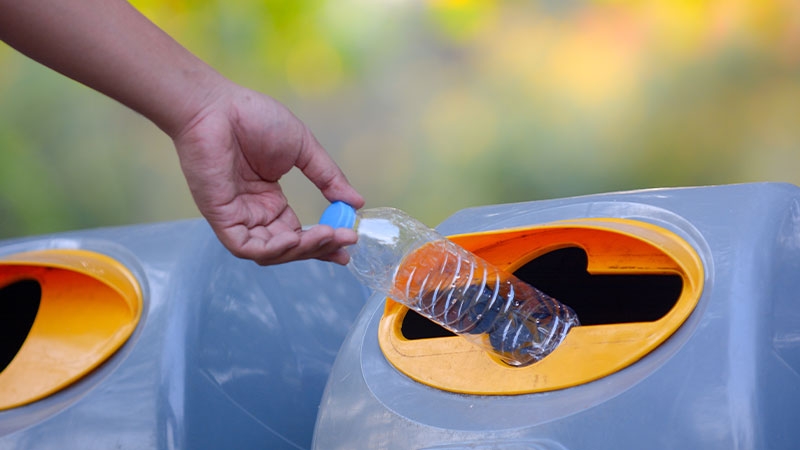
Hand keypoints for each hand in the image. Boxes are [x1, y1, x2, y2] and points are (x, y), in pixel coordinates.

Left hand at [172, 81, 363, 264]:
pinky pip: (247, 247)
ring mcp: (237, 217)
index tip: (349, 242)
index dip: (324, 242)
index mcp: (270, 201)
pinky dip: (273, 250)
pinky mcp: (221, 217)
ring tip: (327, 234)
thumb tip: (356, 203)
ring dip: (301, 250)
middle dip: (319, 248)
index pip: (299, 234)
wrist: (217, 106)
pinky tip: (295, 238)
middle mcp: (254, 214)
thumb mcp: (303, 148)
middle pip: (289, 248)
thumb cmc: (253, 118)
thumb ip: (328, 177)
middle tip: (346, 240)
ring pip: (271, 253)